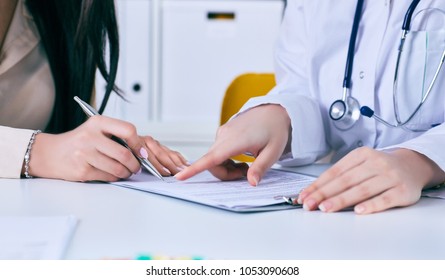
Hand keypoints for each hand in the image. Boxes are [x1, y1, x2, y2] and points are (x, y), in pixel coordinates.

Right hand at [28, 116, 186, 181]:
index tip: (141, 152)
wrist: (50, 153)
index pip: (128, 130)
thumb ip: (116, 135)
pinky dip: (115, 178)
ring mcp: (85, 154)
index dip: (138, 143)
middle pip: (124, 154)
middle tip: (137, 167)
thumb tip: (141, 151)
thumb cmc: (78, 142)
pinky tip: (114, 175)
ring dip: (127, 173)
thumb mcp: (95, 130)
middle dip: (135, 164)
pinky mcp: (82, 170)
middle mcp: (90, 136)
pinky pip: (108, 177)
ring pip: (118, 168)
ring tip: (127, 172)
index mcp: (98, 122)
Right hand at [175, 104, 290, 185]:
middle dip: (225, 175)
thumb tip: (251, 183)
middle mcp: (224, 136)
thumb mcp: (273, 151)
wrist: (274, 110)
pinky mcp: (223, 134)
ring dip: (226, 168)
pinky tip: (241, 159)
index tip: (179, 177)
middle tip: (247, 174)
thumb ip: (261, 168)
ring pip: (214, 159)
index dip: (194, 169)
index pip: (211, 158)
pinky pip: (217, 153)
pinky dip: (226, 161)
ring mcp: (222, 134)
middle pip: (212, 163)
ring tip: (246, 167)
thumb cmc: (275, 129)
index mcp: (235, 140)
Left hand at [298, 147, 444, 213]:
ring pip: (362, 189)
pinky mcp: (403, 190)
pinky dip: (371, 205)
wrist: (413, 165)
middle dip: (324, 194)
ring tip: (326, 208)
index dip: (318, 185)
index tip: (304, 196)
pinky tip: (358, 211)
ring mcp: (390, 176)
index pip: (335, 172)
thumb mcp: (361, 164)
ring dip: (341, 200)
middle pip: (346, 180)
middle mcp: (376, 163)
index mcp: (361, 154)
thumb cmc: (379, 168)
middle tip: (310, 205)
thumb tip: (314, 192)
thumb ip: (341, 176)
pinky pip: (385, 199)